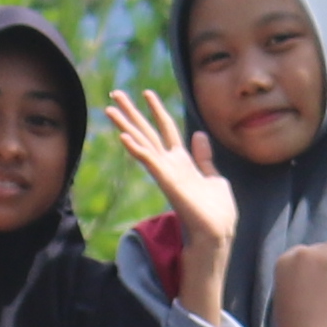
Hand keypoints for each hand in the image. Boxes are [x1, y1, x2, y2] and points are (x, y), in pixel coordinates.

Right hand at [97, 86, 235, 304]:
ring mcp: (166, 172)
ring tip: (109, 108)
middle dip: (131, 113)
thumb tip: (199, 134)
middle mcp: (170, 164)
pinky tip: (123, 136)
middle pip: (147, 132)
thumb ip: (204, 158)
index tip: (147, 93)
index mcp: (182, 162)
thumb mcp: (214, 177)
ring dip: (125, 125)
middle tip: (114, 94)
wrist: (218, 233)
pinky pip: (149, 161)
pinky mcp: (167, 181)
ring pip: (142, 142)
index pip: (166, 129)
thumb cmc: (217, 211)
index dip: (157, 110)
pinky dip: (137, 148)